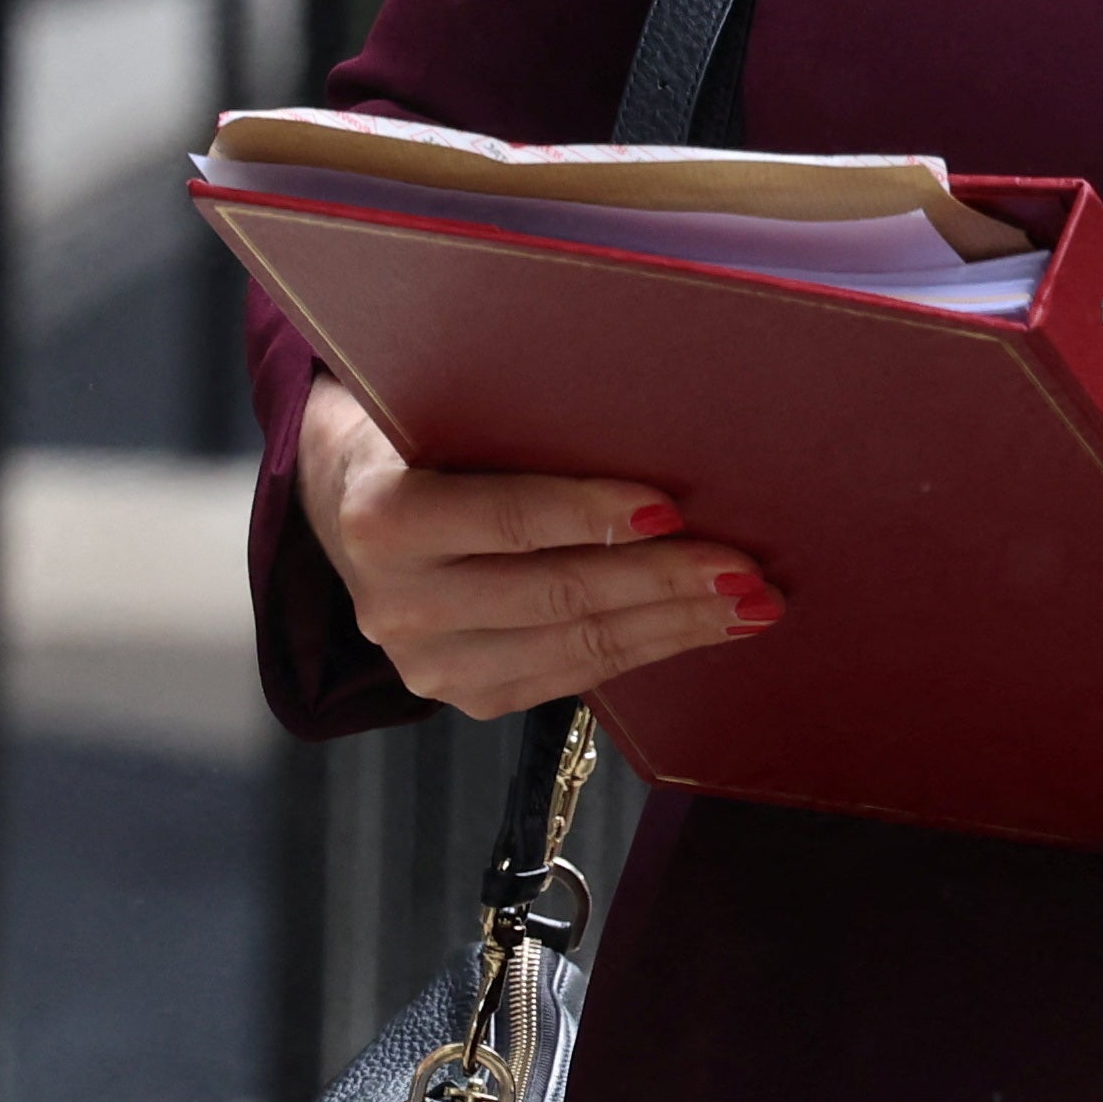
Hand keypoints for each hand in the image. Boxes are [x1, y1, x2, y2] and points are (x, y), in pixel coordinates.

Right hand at [291, 374, 779, 717]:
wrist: (350, 498)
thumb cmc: (426, 431)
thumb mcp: (446, 406)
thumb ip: (521, 421)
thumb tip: (657, 426)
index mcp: (382, 517)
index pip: (507, 519)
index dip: (592, 514)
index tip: (672, 506)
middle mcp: (394, 603)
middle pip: (554, 593)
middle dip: (663, 580)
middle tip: (747, 566)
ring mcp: (426, 662)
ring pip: (575, 645)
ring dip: (676, 624)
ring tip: (752, 603)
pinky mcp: (465, 695)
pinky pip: (574, 676)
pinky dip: (648, 649)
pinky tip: (703, 627)